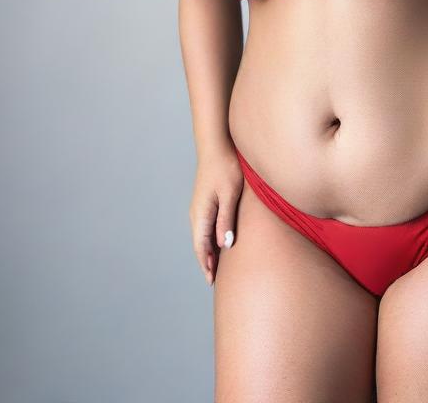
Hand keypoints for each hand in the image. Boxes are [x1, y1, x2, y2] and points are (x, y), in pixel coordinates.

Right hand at [189, 141, 243, 284]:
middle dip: (207, 262)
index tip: (212, 281)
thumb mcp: (230, 193)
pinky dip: (210, 240)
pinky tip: (219, 242)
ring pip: (203, 236)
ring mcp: (200, 207)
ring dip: (209, 252)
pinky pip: (206, 227)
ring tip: (217, 267)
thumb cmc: (226, 167)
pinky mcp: (205, 201)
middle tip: (215, 281)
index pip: (202, 247)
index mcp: (201, 214)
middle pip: (200, 244)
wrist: (216, 145)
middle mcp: (197, 213)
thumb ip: (227, 219)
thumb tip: (224, 245)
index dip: (206, 264)